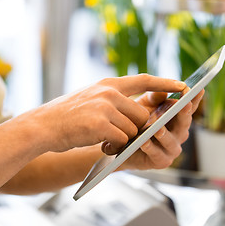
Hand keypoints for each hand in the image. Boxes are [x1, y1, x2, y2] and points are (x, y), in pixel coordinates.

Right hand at [23, 74, 185, 153]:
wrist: (42, 126)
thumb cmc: (66, 116)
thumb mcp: (90, 98)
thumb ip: (112, 100)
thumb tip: (137, 111)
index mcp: (107, 84)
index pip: (143, 80)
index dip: (164, 83)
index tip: (182, 86)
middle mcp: (108, 92)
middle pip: (140, 114)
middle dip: (136, 128)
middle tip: (119, 135)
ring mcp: (104, 107)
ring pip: (132, 129)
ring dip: (122, 138)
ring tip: (103, 138)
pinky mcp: (100, 124)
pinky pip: (121, 139)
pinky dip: (114, 145)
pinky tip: (99, 143)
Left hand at [121, 88, 204, 169]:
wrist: (122, 146)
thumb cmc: (136, 122)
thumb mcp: (143, 106)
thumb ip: (152, 98)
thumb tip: (162, 91)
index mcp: (177, 118)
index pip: (189, 107)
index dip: (194, 98)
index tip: (198, 88)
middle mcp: (179, 134)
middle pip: (184, 122)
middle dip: (184, 113)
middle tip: (184, 103)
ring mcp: (172, 148)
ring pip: (171, 141)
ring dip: (164, 134)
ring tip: (158, 128)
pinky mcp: (161, 161)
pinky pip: (157, 154)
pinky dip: (151, 148)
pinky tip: (144, 142)